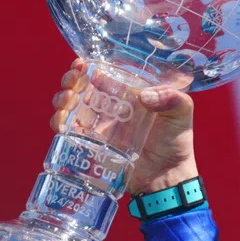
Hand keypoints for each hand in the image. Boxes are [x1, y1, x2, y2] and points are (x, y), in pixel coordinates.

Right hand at [51, 58, 198, 193]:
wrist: (168, 177)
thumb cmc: (176, 142)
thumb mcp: (181, 113)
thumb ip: (172, 98)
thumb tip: (144, 97)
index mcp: (128, 94)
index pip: (104, 74)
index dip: (89, 66)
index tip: (82, 64)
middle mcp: (110, 107)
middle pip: (81, 87)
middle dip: (71, 79)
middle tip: (72, 80)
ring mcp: (99, 126)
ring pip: (70, 106)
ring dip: (62, 98)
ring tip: (67, 98)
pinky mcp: (91, 145)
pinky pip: (68, 131)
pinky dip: (58, 122)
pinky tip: (60, 119)